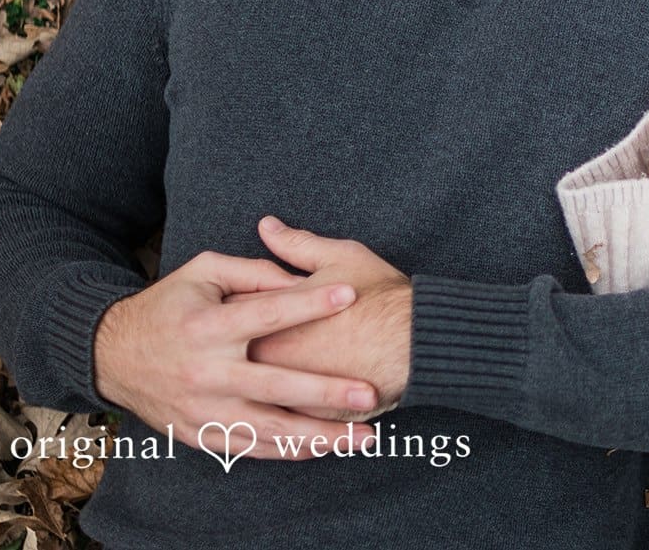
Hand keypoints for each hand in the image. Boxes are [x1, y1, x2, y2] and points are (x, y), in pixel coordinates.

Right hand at [93, 251, 381, 461]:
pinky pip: (249, 449)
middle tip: (368, 393)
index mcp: (208, 328)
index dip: (309, 303)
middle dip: (325, 393)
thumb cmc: (168, 306)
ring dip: (318, 436)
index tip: (351, 294)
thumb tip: (297, 277)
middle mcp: (205, 373)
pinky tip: (323, 448)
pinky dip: (287, 450)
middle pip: (274, 386)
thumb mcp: (202, 273)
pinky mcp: (198, 434)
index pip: (267, 314)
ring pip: (267, 430)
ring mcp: (201, 410)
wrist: (109, 355)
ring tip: (362, 435)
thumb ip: (252, 272)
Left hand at [236, 216, 412, 421]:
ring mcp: (287, 393)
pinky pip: (280, 421)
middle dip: (233, 349)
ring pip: (254, 395)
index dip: (234, 304)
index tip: (235, 302)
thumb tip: (267, 226)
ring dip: (252, 387)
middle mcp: (270, 358)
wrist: (416, 343)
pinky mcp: (308, 417)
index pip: (234, 310)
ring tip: (257, 379)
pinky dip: (277, 415)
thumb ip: (297, 245)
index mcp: (270, 317)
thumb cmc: (381, 298)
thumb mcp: (339, 258)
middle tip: (242, 341)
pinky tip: (282, 409)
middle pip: (234, 356)